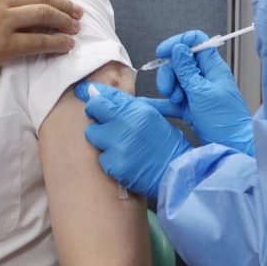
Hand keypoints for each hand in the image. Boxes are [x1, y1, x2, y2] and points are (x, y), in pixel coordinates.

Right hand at [0, 0, 81, 85]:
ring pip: (44, 15)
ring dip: (64, 22)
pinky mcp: (3, 46)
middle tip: (77, 14)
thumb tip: (28, 7)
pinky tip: (65, 46)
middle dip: (64, 5)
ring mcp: (0, 22)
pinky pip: (39, 42)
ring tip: (74, 29)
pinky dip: (57, 44)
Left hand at [75, 82, 191, 198]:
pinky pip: (101, 158)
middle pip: (93, 112)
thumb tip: (97, 92)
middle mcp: (125, 123)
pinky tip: (125, 162)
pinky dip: (110, 161)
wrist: (176, 172)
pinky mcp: (114, 164)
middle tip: (108, 128)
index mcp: (135, 108)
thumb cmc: (165, 143)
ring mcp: (118, 144)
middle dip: (97, 118)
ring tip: (119, 147)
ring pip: (92, 135)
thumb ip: (125, 104)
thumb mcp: (150, 115)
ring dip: (102, 140)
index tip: (90, 100)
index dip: (94, 100)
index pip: (102, 98)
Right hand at [145, 31, 253, 155]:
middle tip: (169, 90)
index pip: (195, 42)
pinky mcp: (190, 107)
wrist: (233, 147)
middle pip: (179, 62)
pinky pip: (171, 101)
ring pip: (174, 80)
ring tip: (174, 101)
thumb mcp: (202, 92)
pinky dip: (161, 103)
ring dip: (168, 88)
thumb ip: (187, 70)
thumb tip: (178, 48)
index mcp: (212, 67)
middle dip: (169, 73)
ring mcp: (196, 92)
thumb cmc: (224, 120)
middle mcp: (204, 77)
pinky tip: (147, 106)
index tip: (162, 52)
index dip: (178, 43)